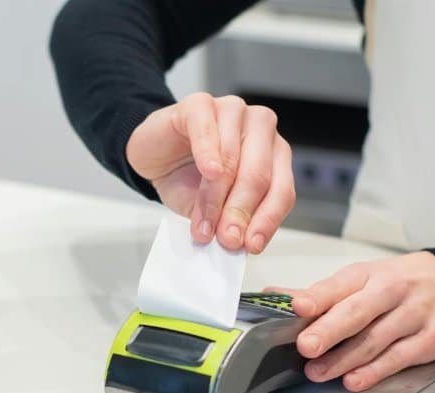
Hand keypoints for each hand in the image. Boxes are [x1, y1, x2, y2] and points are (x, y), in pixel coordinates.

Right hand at [126, 93, 294, 253]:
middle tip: (227, 238)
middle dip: (241, 212)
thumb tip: (235, 240)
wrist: (153, 156)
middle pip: (259, 176)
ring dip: (217, 195)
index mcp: (273, 156)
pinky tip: (208, 172)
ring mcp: (233, 112)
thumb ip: (226, 221)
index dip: (267, 220)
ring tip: (204, 220)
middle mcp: (259, 131)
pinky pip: (208, 129)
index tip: (250, 245)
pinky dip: (208, 153)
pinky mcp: (200, 104)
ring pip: (234, 158)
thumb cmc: (186, 178)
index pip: (281, 190)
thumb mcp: (210, 210)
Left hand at [276, 252, 434, 392]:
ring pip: (375, 339)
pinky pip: (399, 358)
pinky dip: (375, 372)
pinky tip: (354, 379)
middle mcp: (393, 291)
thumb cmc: (401, 284)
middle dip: (330, 329)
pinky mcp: (432, 340)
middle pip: (358, 311)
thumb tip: (275, 297)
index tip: (297, 306)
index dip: (317, 297)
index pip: (339, 285)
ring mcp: (415, 315)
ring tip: (317, 372)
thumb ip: (322, 295)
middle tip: (306, 345)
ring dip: (344, 359)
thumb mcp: (364, 280)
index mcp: (369, 274)